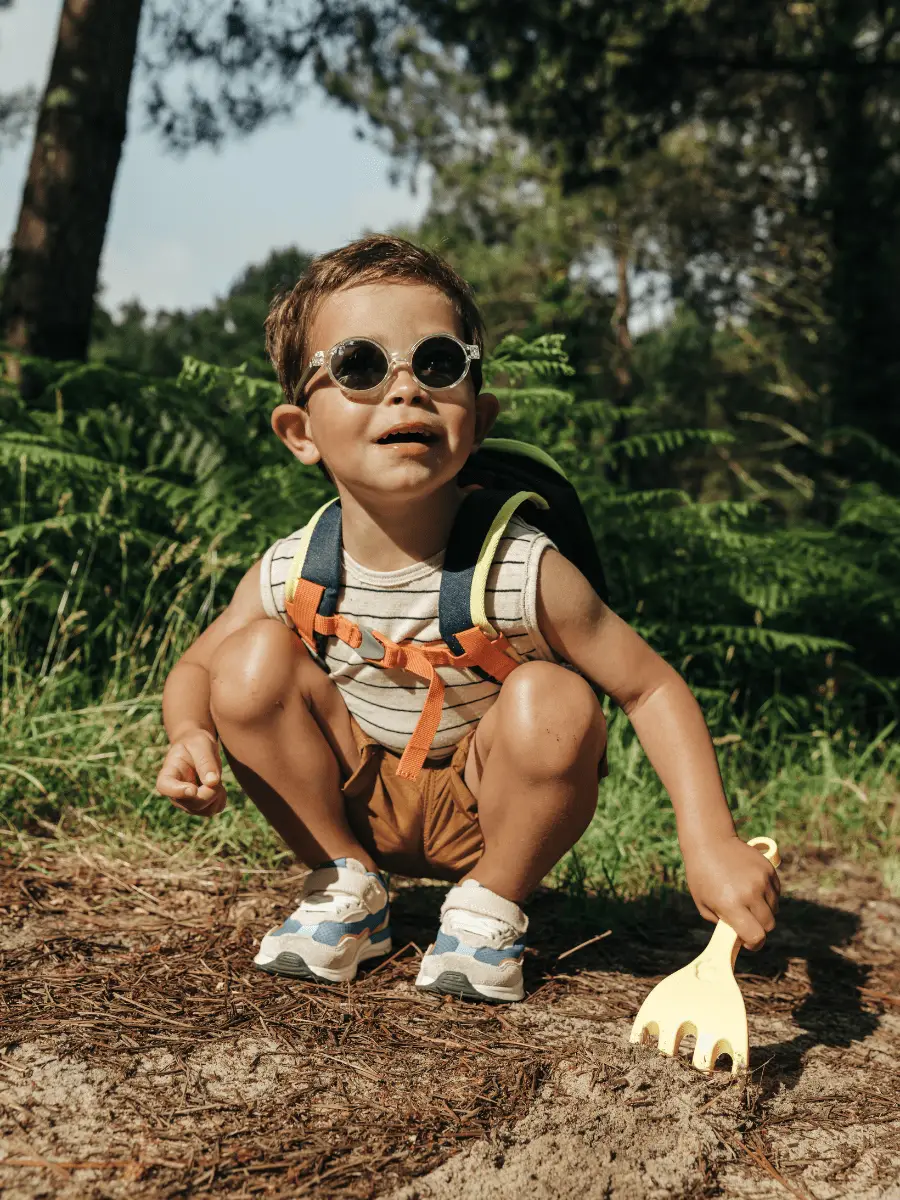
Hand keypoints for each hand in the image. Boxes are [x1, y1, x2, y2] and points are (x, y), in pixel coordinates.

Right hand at [156, 728, 226, 816]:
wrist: (198, 749)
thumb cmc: (196, 743)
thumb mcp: (201, 744)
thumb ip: (205, 761)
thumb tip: (212, 782)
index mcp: (168, 773)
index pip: (164, 787)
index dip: (177, 792)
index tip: (192, 789)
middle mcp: (174, 793)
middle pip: (192, 804)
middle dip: (209, 792)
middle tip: (215, 775)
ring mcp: (186, 802)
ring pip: (205, 810)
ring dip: (217, 795)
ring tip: (214, 777)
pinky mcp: (200, 807)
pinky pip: (214, 809)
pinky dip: (221, 799)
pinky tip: (217, 786)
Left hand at [682, 835, 779, 950]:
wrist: (710, 841)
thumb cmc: (702, 875)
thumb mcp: (703, 904)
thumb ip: (722, 923)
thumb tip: (740, 936)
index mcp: (731, 905)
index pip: (756, 936)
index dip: (754, 943)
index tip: (748, 941)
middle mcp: (750, 893)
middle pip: (769, 925)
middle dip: (760, 928)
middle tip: (748, 922)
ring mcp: (762, 880)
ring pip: (774, 909)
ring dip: (764, 911)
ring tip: (747, 901)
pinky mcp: (769, 870)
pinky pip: (776, 893)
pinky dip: (768, 896)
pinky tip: (753, 888)